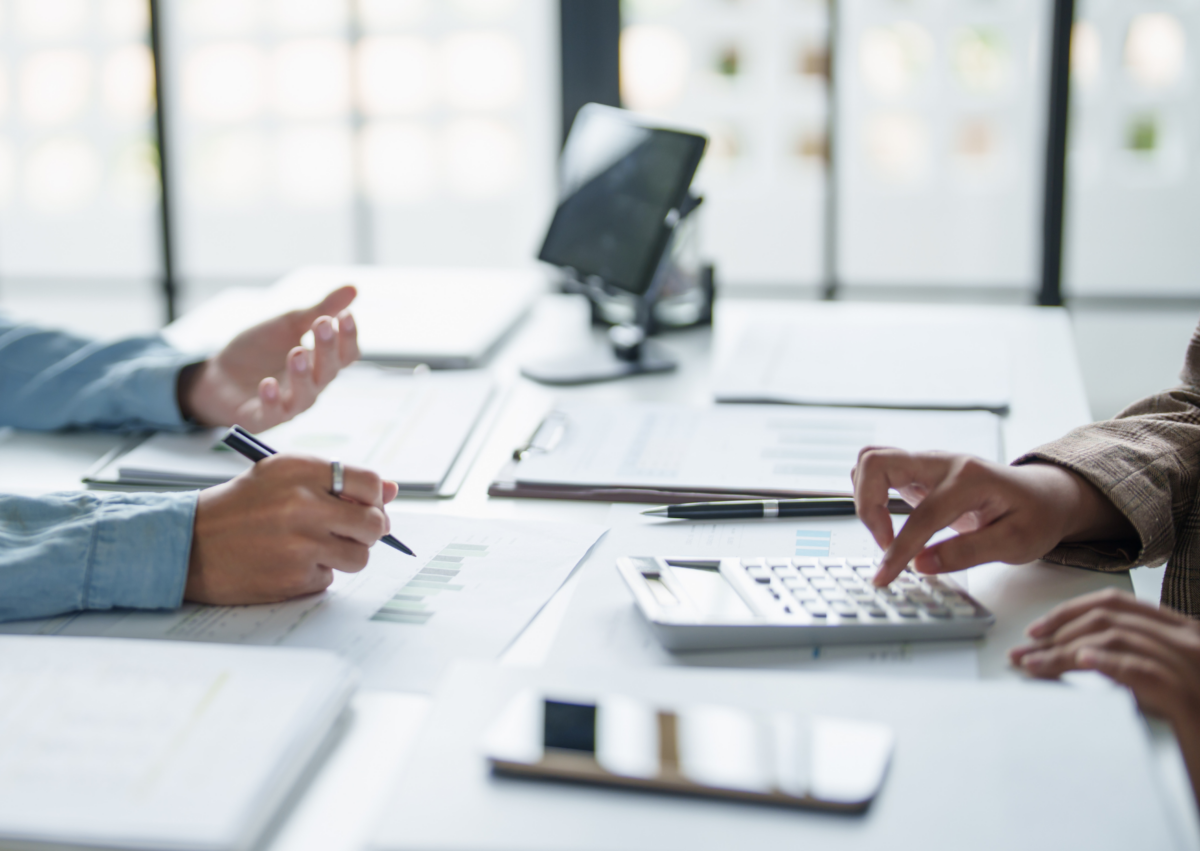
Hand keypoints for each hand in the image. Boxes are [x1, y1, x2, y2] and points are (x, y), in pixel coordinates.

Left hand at [178, 286, 361, 430]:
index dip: (348, 336)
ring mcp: (288, 404)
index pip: (346, 354)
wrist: (219, 371)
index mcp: (320, 364)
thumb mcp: (288, 323)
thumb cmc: (260, 349)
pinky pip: (272, 414)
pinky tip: (267, 384)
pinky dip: (271, 400)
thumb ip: (319, 309)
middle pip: (328, 372)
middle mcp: (311, 386)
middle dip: (327, 349)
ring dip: (302, 376)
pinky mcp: (262, 418)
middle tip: (321, 325)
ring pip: (305, 396)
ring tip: (296, 353)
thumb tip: (353, 287)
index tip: (345, 314)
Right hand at [186, 454, 399, 604]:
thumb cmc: (239, 507)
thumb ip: (337, 480)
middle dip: (370, 530)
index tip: (365, 505)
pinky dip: (315, 573)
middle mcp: (303, 504)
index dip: (375, 497)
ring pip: (359, 556)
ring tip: (314, 546)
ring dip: (345, 554)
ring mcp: (300, 544)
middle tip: (351, 531)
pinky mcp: (293, 578)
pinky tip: (287, 563)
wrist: (187, 544)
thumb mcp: (281, 477)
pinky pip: (329, 578)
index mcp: (300, 470)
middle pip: (374, 523)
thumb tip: (393, 491)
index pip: (370, 483)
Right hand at [851, 449, 1134, 586]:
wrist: (1046, 496)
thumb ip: (967, 552)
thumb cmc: (1035, 516)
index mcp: (970, 479)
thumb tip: (922, 564)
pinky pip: (880, 469)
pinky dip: (871, 493)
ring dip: (865, 496)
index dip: (899, 551)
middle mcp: (944, 462)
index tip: (886, 576)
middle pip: (877, 463)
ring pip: (872, 460)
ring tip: (883, 533)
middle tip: (881, 542)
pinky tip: (887, 521)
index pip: (921, 516)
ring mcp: (930, 463)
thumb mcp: (1015, 543)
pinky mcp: (921, 471)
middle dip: (867, 506)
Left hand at [1010, 589, 1199, 807]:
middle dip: (1057, 634)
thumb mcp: (1158, 681)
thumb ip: (1126, 659)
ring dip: (1066, 651)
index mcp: (1180, 631)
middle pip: (1107, 620)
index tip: (1034, 631)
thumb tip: (1065, 653)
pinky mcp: (1188, 698)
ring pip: (1116, 639)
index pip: (1115, 603)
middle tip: (1022, 654)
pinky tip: (1081, 662)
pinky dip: (1108, 662)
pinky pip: (1142, 670)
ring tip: (1035, 664)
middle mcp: (1188, 640)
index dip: (1068, 613)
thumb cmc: (1189, 725)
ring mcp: (1192, 666)